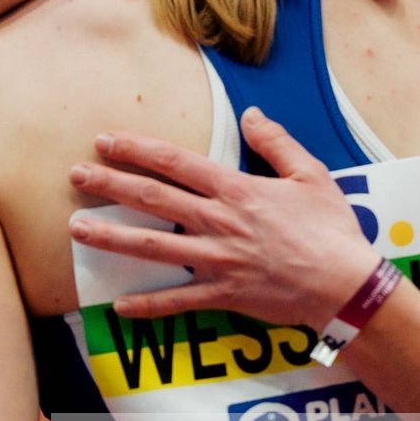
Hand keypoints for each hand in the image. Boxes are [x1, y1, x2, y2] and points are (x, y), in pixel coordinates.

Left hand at [68, 109, 374, 326]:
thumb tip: (251, 115)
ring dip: (111, 238)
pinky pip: (176, 301)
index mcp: (236, 190)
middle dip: (109, 185)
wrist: (344, 285)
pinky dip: (147, 305)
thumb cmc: (331, 229)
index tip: (106, 140)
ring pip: (152, 248)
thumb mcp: (310, 174)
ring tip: (77, 230)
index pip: (176, 163)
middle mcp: (218, 222)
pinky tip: (118, 306)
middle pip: (152, 199)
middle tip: (75, 175)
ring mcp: (216, 260)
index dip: (137, 149)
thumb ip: (277, 143)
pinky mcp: (222, 294)